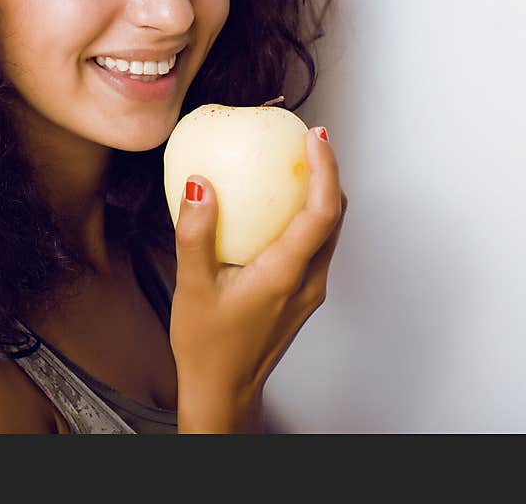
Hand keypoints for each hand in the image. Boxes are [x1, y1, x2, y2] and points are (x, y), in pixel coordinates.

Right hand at [170, 126, 347, 431]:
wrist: (223, 389)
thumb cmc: (208, 346)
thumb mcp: (193, 286)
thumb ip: (196, 234)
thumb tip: (199, 185)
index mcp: (286, 276)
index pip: (321, 213)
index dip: (325, 170)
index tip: (315, 139)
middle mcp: (308, 282)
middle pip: (336, 217)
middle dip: (328, 174)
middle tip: (308, 141)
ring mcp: (308, 290)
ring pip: (328, 231)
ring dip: (320, 194)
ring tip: (296, 165)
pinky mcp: (300, 294)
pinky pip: (314, 244)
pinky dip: (306, 215)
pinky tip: (277, 207)